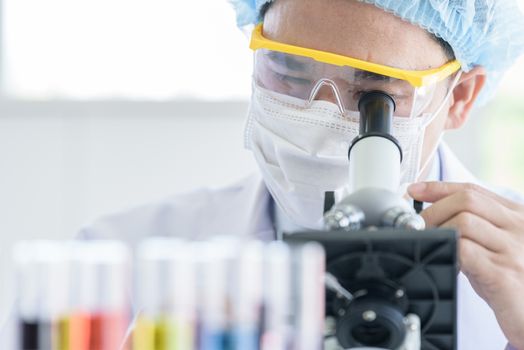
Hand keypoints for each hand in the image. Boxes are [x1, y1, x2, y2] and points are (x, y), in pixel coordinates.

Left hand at [408, 182, 523, 348]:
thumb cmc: (513, 285)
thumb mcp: (494, 249)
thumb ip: (472, 232)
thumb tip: (430, 218)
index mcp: (517, 217)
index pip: (474, 190)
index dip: (439, 188)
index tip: (414, 190)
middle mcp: (520, 229)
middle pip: (466, 201)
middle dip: (433, 210)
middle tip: (416, 226)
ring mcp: (514, 250)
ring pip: (463, 222)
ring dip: (437, 231)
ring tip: (430, 245)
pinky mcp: (504, 275)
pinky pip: (465, 251)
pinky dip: (447, 252)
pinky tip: (445, 262)